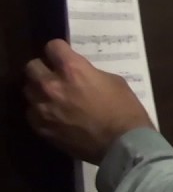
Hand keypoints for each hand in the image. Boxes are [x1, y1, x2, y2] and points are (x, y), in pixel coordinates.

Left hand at [24, 39, 153, 164]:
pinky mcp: (42, 128)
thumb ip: (90, 74)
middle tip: (55, 76)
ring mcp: (43, 108)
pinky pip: (31, 113)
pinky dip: (40, 112)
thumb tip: (81, 76)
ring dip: (39, 91)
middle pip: (32, 67)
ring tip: (53, 97)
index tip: (65, 56)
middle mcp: (52, 85)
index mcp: (73, 70)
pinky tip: (54, 116)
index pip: (53, 47)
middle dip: (44, 68)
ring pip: (28, 90)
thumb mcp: (113, 81)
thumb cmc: (125, 109)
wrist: (122, 144)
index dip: (60, 50)